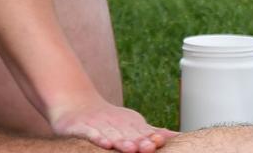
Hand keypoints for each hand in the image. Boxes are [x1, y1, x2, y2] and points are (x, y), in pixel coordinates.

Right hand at [51, 99, 175, 151]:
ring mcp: (97, 124)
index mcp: (128, 123)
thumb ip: (152, 131)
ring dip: (122, 141)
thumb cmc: (107, 119)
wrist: (75, 103)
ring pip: (111, 134)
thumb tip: (177, 136)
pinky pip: (90, 134)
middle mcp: (114, 122)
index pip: (141, 132)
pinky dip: (97, 138)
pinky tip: (105, 144)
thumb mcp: (131, 124)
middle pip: (128, 134)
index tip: (159, 143)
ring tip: (132, 149)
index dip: (150, 137)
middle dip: (139, 141)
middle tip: (150, 147)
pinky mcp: (80, 127)